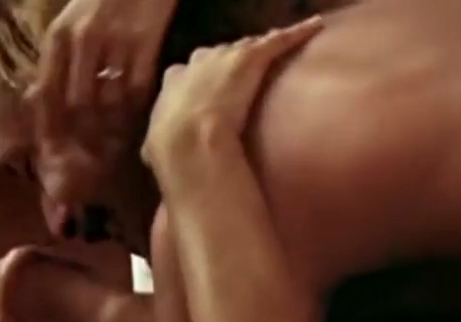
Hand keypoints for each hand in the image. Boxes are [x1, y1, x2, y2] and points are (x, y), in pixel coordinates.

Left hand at [28, 0, 178, 234]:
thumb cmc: (101, 0)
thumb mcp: (70, 23)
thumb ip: (58, 62)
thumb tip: (42, 105)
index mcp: (58, 37)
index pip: (46, 94)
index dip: (48, 129)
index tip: (53, 155)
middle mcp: (82, 40)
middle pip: (77, 105)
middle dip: (84, 135)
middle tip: (92, 154)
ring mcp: (115, 40)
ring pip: (110, 101)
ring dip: (112, 124)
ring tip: (116, 139)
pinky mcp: (146, 41)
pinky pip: (138, 89)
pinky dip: (136, 107)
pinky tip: (136, 112)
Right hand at [141, 17, 323, 174]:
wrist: (188, 141)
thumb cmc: (170, 149)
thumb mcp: (154, 145)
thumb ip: (155, 144)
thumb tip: (146, 156)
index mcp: (173, 81)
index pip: (186, 71)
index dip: (198, 79)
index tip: (205, 90)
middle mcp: (198, 62)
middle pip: (216, 54)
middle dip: (227, 62)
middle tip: (241, 75)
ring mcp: (226, 57)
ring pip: (247, 46)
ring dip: (259, 49)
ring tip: (274, 49)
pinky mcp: (252, 56)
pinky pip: (278, 40)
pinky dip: (297, 33)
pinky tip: (314, 27)